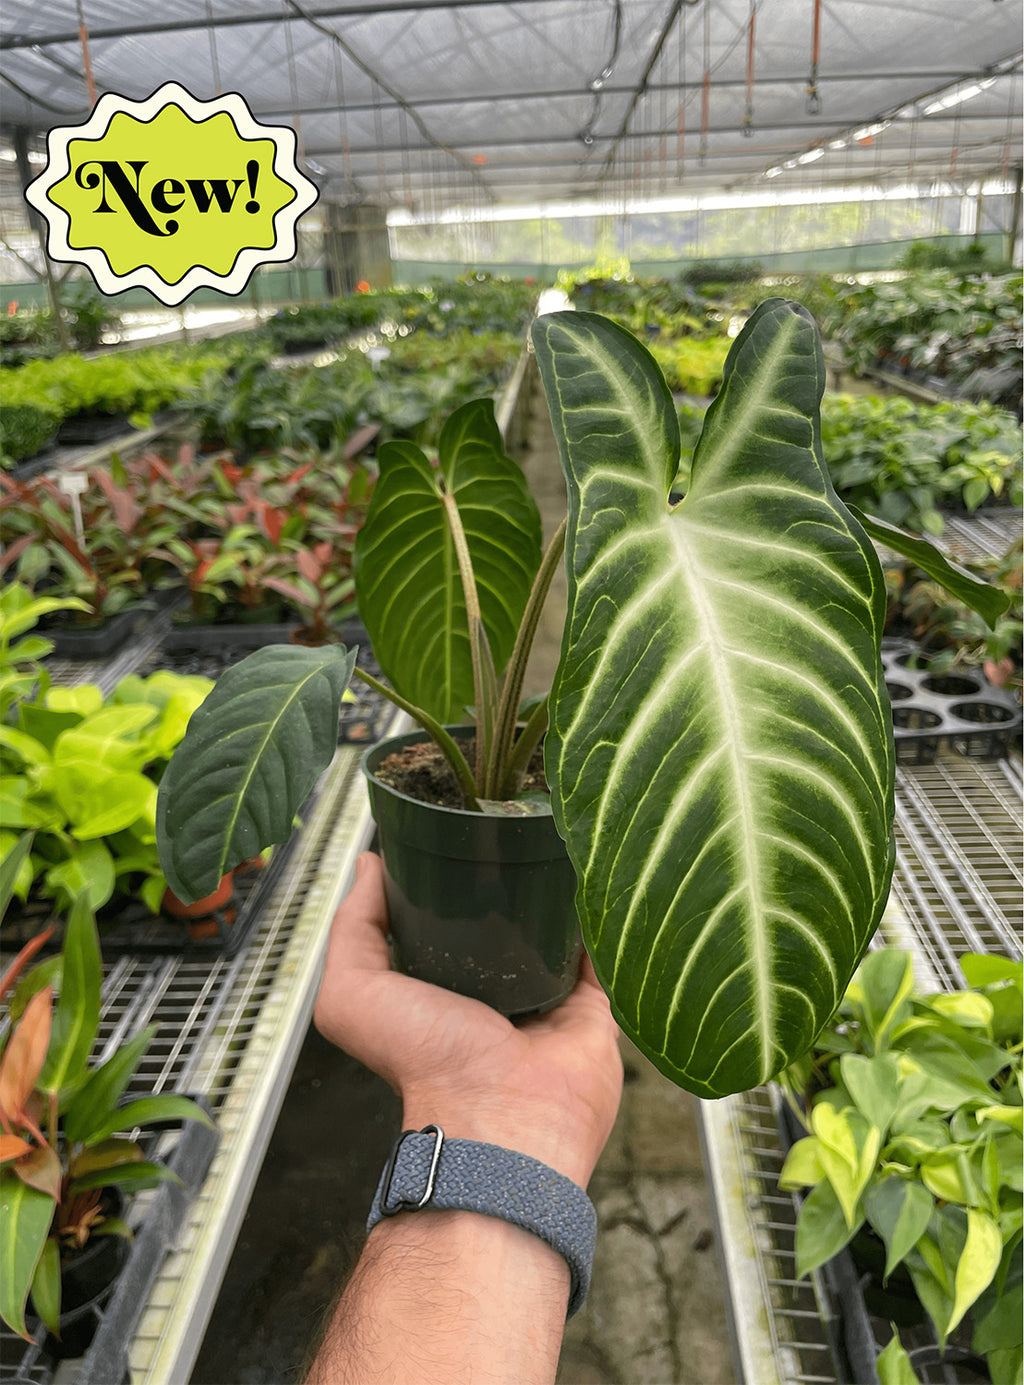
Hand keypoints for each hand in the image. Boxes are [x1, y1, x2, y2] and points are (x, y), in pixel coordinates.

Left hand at [314, 852, 622, 1187]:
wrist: (501, 1117)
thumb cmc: (423, 1062)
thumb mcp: (355, 994)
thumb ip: (353, 930)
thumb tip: (369, 865)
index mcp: (441, 992)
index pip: (444, 925)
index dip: (443, 882)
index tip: (451, 830)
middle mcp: (494, 997)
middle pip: (503, 926)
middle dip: (504, 882)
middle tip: (507, 827)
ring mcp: (547, 1003)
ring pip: (556, 936)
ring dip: (557, 895)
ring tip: (554, 839)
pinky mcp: (592, 1010)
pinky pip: (602, 957)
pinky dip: (602, 923)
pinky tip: (594, 881)